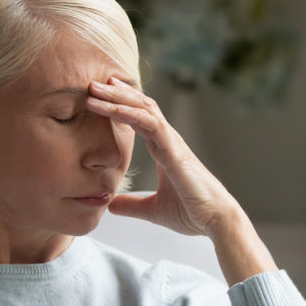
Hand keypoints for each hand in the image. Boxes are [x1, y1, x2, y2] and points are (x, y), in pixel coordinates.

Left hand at [86, 76, 240, 237]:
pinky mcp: (175, 151)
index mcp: (162, 149)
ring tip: (94, 90)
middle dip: (114, 94)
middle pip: (139, 106)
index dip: (120, 104)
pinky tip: (113, 108)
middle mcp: (167, 140)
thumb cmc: (191, 212)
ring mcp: (172, 142)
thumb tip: (110, 205)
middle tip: (90, 84)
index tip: (98, 96)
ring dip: (117, 98)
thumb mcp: (152, 209)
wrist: (214, 221)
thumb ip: (131, 205)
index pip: (138, 118)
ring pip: (143, 109)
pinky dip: (131, 114)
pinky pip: (151, 125)